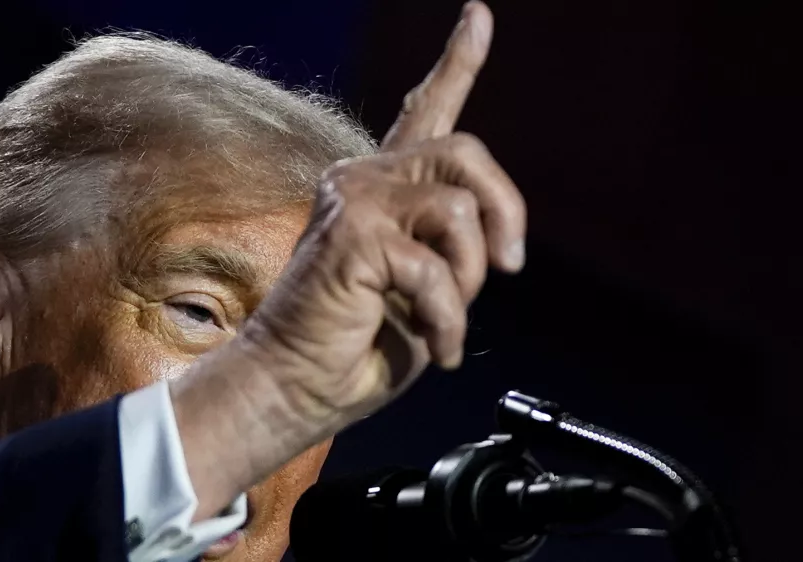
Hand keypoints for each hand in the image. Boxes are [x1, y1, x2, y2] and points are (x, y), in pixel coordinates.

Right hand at [172, 1, 526, 519]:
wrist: (294, 388)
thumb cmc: (353, 347)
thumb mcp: (425, 290)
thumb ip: (452, 249)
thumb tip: (496, 242)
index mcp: (382, 191)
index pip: (424, 112)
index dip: (457, 61)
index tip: (478, 15)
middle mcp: (363, 181)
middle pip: (466, 151)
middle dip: (505, 212)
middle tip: (508, 267)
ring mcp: (353, 200)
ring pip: (459, 209)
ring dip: (468, 282)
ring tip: (445, 322)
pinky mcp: (351, 232)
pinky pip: (438, 267)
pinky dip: (447, 318)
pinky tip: (431, 346)